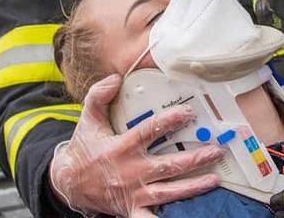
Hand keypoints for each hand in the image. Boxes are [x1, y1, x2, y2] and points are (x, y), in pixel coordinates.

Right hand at [49, 74, 222, 216]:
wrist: (68, 184)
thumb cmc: (84, 149)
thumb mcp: (88, 120)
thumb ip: (99, 96)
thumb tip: (115, 79)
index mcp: (120, 148)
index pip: (148, 132)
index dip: (168, 121)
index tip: (188, 113)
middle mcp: (129, 172)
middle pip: (166, 166)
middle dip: (193, 159)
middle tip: (215, 150)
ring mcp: (132, 193)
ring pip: (167, 192)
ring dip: (192, 186)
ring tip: (215, 179)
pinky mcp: (131, 209)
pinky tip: (185, 215)